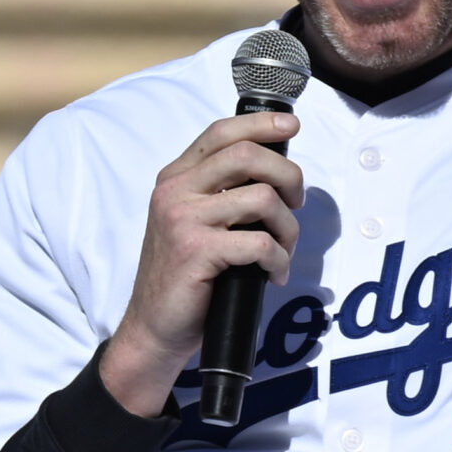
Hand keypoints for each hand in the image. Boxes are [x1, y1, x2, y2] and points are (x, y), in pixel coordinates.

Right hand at [99, 112, 301, 415]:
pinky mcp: (196, 251)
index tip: (291, 125)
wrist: (155, 327)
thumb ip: (221, 194)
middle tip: (296, 203)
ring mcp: (183, 220)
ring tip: (282, 251)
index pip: (221, 133)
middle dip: (288, 176)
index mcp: (175, 179)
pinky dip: (278, 260)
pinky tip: (273, 274)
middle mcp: (175, 192)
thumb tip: (274, 173)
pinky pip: (259, 242)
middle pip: (247, 155)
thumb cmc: (186, 277)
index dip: (260, 123)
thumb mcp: (195, 223)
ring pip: (262, 199)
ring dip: (287, 227)